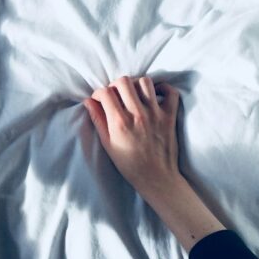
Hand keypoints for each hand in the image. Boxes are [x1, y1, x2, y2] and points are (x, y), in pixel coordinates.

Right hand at [84, 76, 181, 194]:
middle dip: (115, 85)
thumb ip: (98, 120)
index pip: (105, 92)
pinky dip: (163, 89)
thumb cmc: (129, 164)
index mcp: (120, 122)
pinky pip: (171, 92)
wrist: (156, 178)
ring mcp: (156, 113)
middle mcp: (138, 114)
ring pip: (145, 82)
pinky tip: (155, 95)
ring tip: (133, 95)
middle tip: (116, 95)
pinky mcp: (170, 116)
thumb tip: (88, 101)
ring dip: (136, 85)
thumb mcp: (108, 144)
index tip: (100, 99)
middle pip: (124, 81)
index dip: (99, 93)